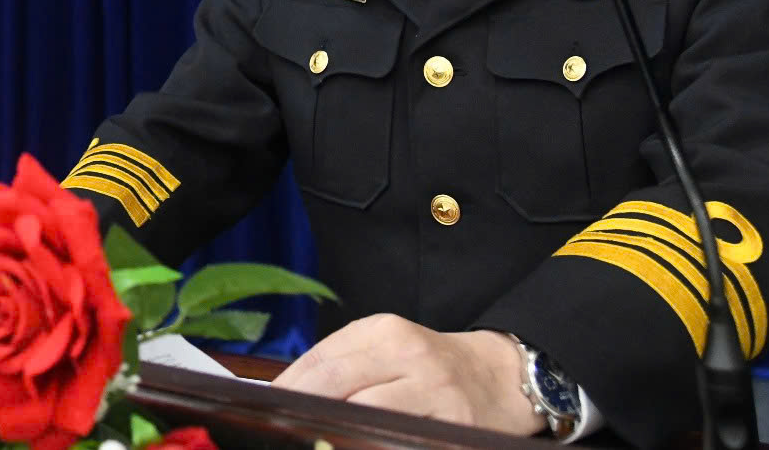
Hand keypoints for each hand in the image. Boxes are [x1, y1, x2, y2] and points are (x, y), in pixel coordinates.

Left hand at [273, 315, 539, 436]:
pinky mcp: (453, 421)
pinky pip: (401, 437)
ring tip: (312, 439)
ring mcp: (433, 387)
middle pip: (337, 384)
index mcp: (382, 331)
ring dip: (334, 431)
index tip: (267, 407)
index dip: (289, 387)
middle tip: (282, 429)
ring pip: (366, 413)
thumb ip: (344, 368)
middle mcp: (407, 352)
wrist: (501, 376)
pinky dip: (372, 442)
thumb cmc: (432, 367)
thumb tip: (288, 395)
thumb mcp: (388, 350)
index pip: (321, 359)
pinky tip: (354, 445)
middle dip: (303, 409)